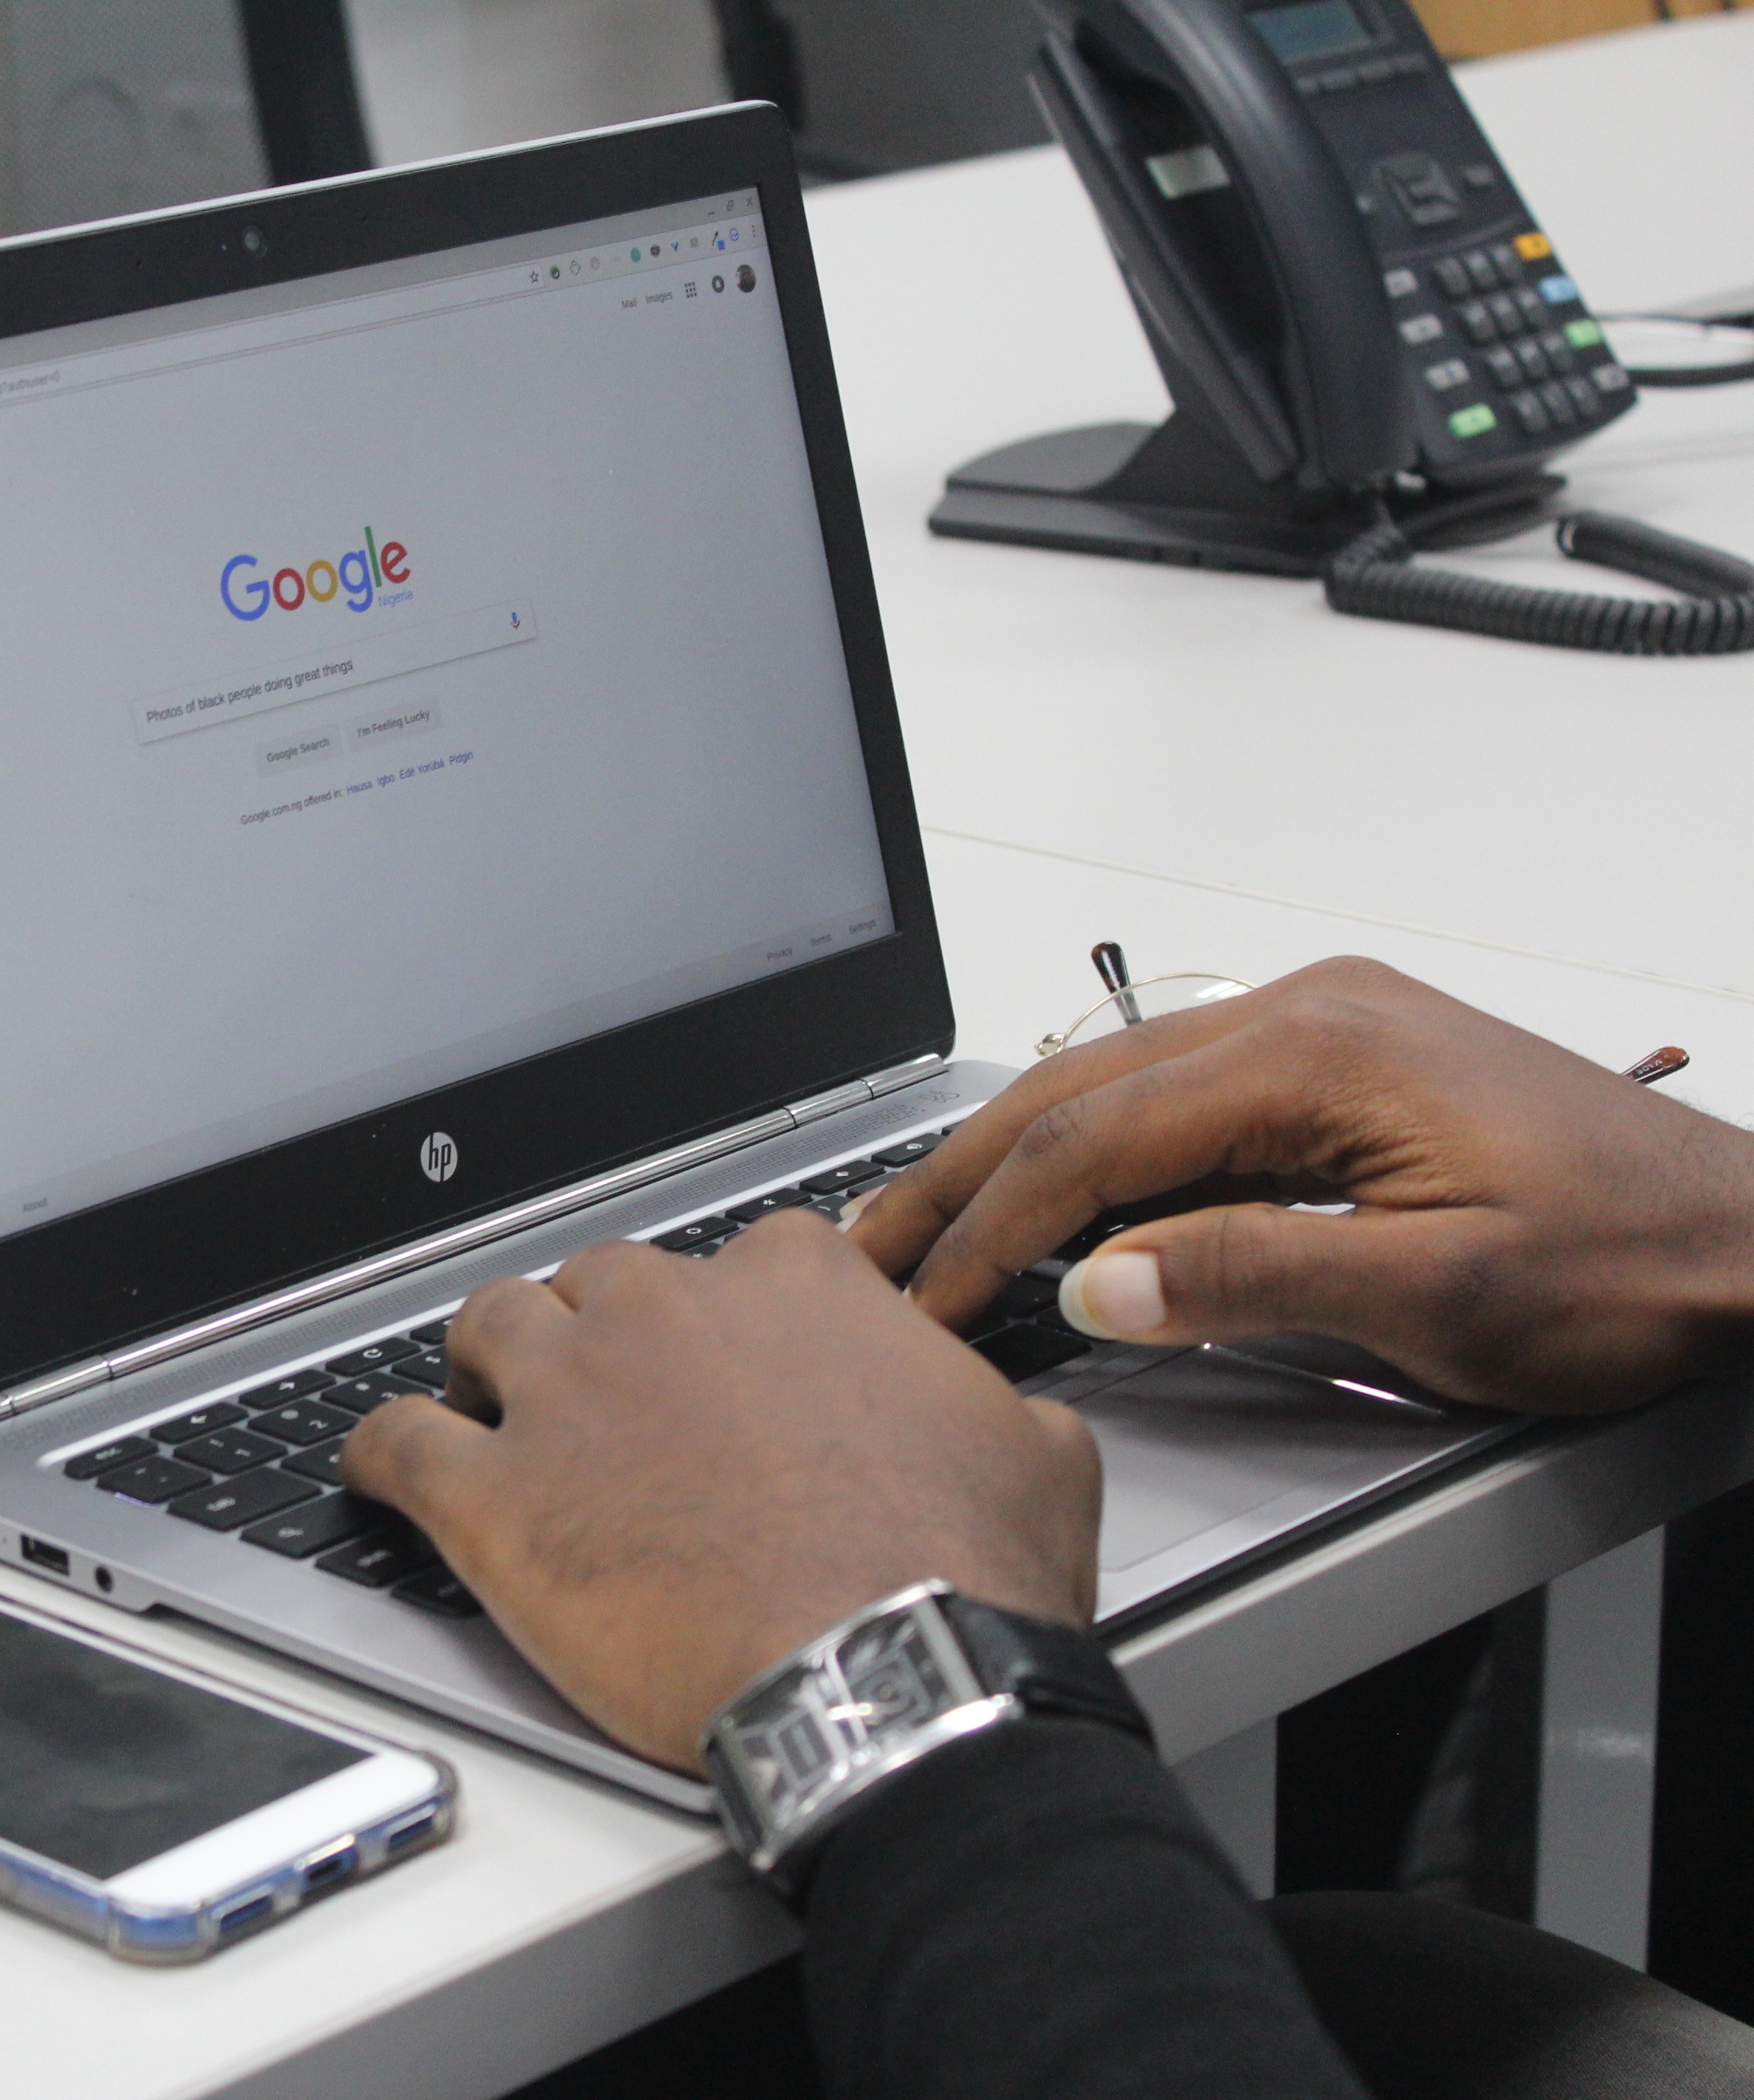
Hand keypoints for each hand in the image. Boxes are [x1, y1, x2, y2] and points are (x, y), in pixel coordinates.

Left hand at [338, 1223, 1098, 1771]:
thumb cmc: (958, 1577)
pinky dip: (373, 1452)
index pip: (734, 1258)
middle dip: (599, 1332)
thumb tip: (1000, 1414)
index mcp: (792, 1281)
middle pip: (596, 1283)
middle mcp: (663, 1311)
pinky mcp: (492, 1496)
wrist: (890, 1681)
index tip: (727, 1364)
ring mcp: (566, 1395)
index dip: (727, 1318)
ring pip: (485, 1327)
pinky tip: (372, 1470)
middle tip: (609, 1401)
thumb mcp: (1032, 1455)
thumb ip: (987, 1404)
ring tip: (487, 1411)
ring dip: (486, 1365)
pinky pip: (391, 1442)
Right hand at [848, 956, 1753, 1414]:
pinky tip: (1052, 1204)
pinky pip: (1175, 1099)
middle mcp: (1309, 1013)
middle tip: (870, 1248)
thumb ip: (1256, 1277)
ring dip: (1014, 1162)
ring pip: (1114, 1087)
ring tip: (928, 1227)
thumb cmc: (1634, 1264)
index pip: (1099, 1137)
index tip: (926, 1296)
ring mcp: (1322, 1030)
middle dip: (962, 1175)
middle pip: (1078, 1089)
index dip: (994, 1224)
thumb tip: (1100, 1282)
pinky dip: (1091, 1155)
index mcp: (1320, 1050)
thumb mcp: (1442, 1294)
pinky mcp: (1339, 1066)